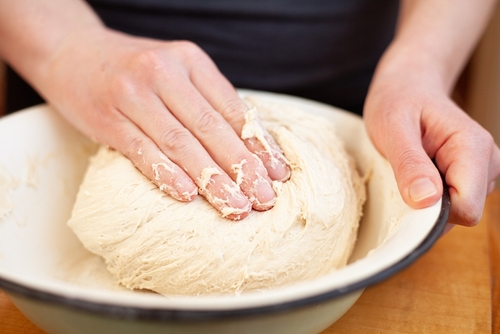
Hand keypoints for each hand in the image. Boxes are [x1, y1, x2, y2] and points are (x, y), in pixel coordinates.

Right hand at [43, 27, 289, 219]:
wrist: (70, 53)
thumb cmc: (132, 70)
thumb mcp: (175, 71)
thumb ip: (207, 101)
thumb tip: (249, 145)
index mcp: (190, 60)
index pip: (232, 108)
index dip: (257, 144)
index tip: (278, 174)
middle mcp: (164, 72)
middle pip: (211, 128)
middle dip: (242, 168)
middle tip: (263, 199)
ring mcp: (133, 94)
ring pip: (181, 143)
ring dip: (212, 179)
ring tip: (235, 206)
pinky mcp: (108, 118)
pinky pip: (142, 151)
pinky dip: (167, 174)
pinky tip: (187, 195)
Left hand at [364, 70, 499, 226]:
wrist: (405, 87)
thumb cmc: (397, 101)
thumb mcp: (392, 127)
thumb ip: (409, 163)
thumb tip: (426, 199)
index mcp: (473, 146)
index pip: (467, 206)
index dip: (433, 211)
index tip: (406, 193)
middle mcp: (486, 160)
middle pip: (464, 212)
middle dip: (430, 206)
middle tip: (403, 176)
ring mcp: (480, 171)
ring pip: (457, 212)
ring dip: (428, 201)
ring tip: (410, 169)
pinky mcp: (469, 178)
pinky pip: (451, 205)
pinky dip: (429, 198)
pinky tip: (417, 175)